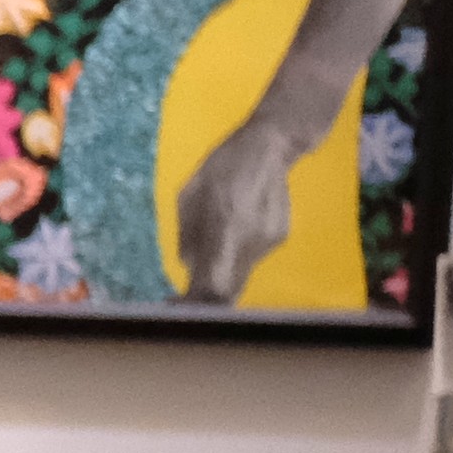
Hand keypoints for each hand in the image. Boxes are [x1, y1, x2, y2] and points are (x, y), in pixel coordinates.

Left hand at [173, 115, 298, 303]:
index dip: (192, 304)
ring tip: (204, 258)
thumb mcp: (188, 196)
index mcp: (226, 226)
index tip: (173, 306)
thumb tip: (189, 266)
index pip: (212, 285)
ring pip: (239, 274)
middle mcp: (251, 240)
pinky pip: (250, 258)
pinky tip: (230, 233)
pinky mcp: (280, 237)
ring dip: (218, 275)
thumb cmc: (222, 166)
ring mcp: (269, 241)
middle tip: (182, 298)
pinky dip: (234, 257)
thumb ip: (187, 235)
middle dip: (204, 300)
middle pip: (228, 289)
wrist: (270, 146)